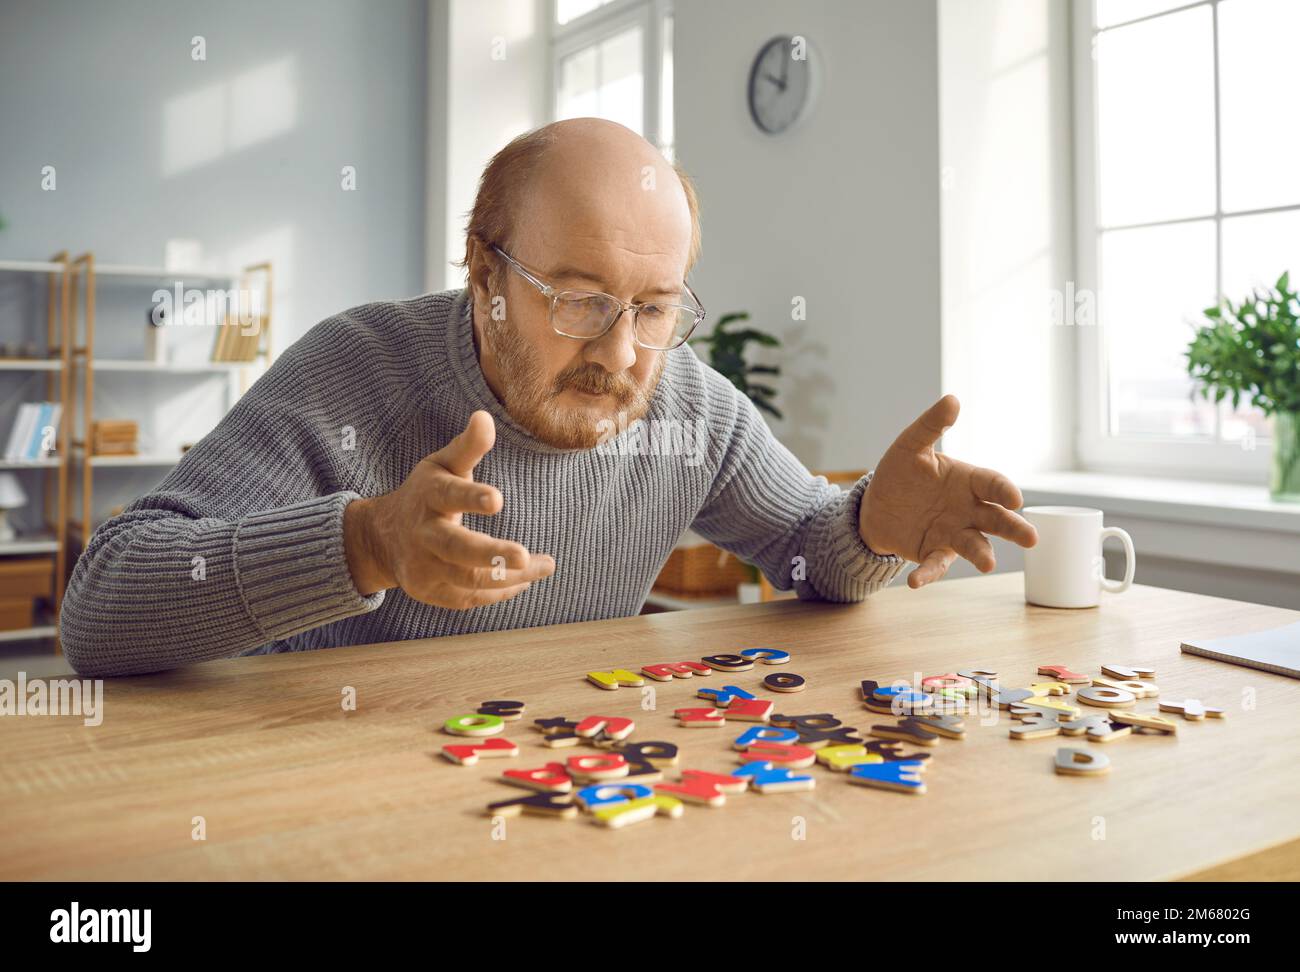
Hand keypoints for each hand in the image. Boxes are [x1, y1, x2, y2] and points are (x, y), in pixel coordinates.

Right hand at [344, 410, 555, 606]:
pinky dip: (500, 591)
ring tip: (544, 565)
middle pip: (455, 549)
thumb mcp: (442, 465)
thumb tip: (485, 417)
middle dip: (490, 554)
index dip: (471, 497)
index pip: (448, 495)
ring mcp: (424, 567)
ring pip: (468, 580)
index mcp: (429, 495)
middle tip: (524, 555)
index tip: (497, 499)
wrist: (383, 536)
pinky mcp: (430, 591)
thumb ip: (468, 446)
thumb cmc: (427, 493)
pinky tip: (525, 580)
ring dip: (510, 577)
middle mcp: (423, 534)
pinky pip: (469, 598)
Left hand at [859, 395, 1036, 588]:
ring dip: (982, 554)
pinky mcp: (933, 552)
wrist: (877, 504)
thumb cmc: (902, 472)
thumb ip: (931, 426)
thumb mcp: (911, 445)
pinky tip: (915, 583)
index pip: (992, 484)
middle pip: (996, 519)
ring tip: (988, 564)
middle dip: (1014, 528)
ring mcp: (953, 533)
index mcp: (968, 481)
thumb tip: (952, 399)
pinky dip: (928, 574)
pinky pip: (934, 565)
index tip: (1014, 498)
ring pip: (974, 545)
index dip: (1003, 490)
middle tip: (1031, 539)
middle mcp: (968, 509)